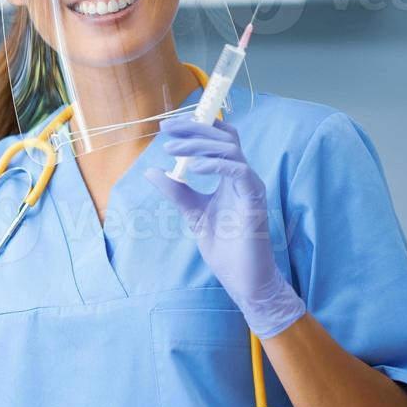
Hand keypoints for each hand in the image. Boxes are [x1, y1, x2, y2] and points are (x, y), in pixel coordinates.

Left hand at [144, 115, 305, 338]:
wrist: (243, 278)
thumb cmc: (225, 247)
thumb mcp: (193, 213)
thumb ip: (176, 191)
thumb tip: (151, 171)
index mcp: (230, 177)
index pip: (217, 141)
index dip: (194, 129)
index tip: (166, 127)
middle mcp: (243, 177)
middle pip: (225, 138)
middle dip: (195, 128)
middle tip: (166, 129)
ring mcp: (251, 187)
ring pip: (231, 150)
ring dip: (199, 145)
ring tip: (172, 150)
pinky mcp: (255, 201)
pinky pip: (240, 172)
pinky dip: (216, 165)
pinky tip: (193, 168)